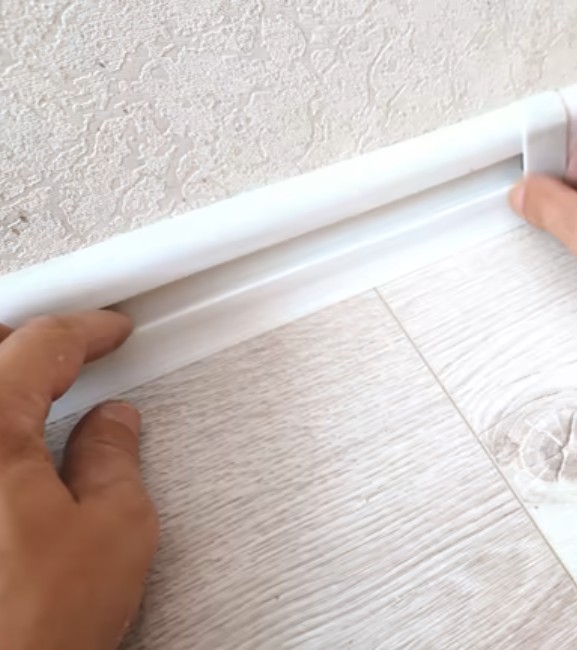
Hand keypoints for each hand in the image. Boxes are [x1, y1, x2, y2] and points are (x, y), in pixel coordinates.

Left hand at [0, 312, 156, 649]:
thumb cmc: (26, 633)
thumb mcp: (113, 532)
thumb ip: (114, 459)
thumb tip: (112, 426)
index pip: (40, 345)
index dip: (88, 331)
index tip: (111, 331)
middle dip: (22, 340)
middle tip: (67, 350)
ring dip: (0, 386)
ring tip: (33, 392)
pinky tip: (9, 457)